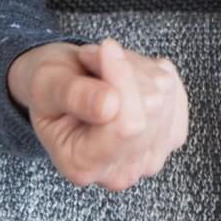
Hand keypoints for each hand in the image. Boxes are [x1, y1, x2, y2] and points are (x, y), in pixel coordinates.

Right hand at [7, 38, 189, 190]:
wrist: (60, 89)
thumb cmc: (49, 87)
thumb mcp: (45, 85)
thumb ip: (73, 95)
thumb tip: (109, 106)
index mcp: (82, 166)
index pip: (127, 125)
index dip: (121, 78)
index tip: (105, 48)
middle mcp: (120, 172)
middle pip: (151, 108)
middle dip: (126, 70)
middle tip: (96, 59)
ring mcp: (150, 157)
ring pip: (165, 94)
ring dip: (138, 69)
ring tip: (106, 69)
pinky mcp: (171, 136)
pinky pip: (175, 90)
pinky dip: (154, 73)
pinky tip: (129, 78)